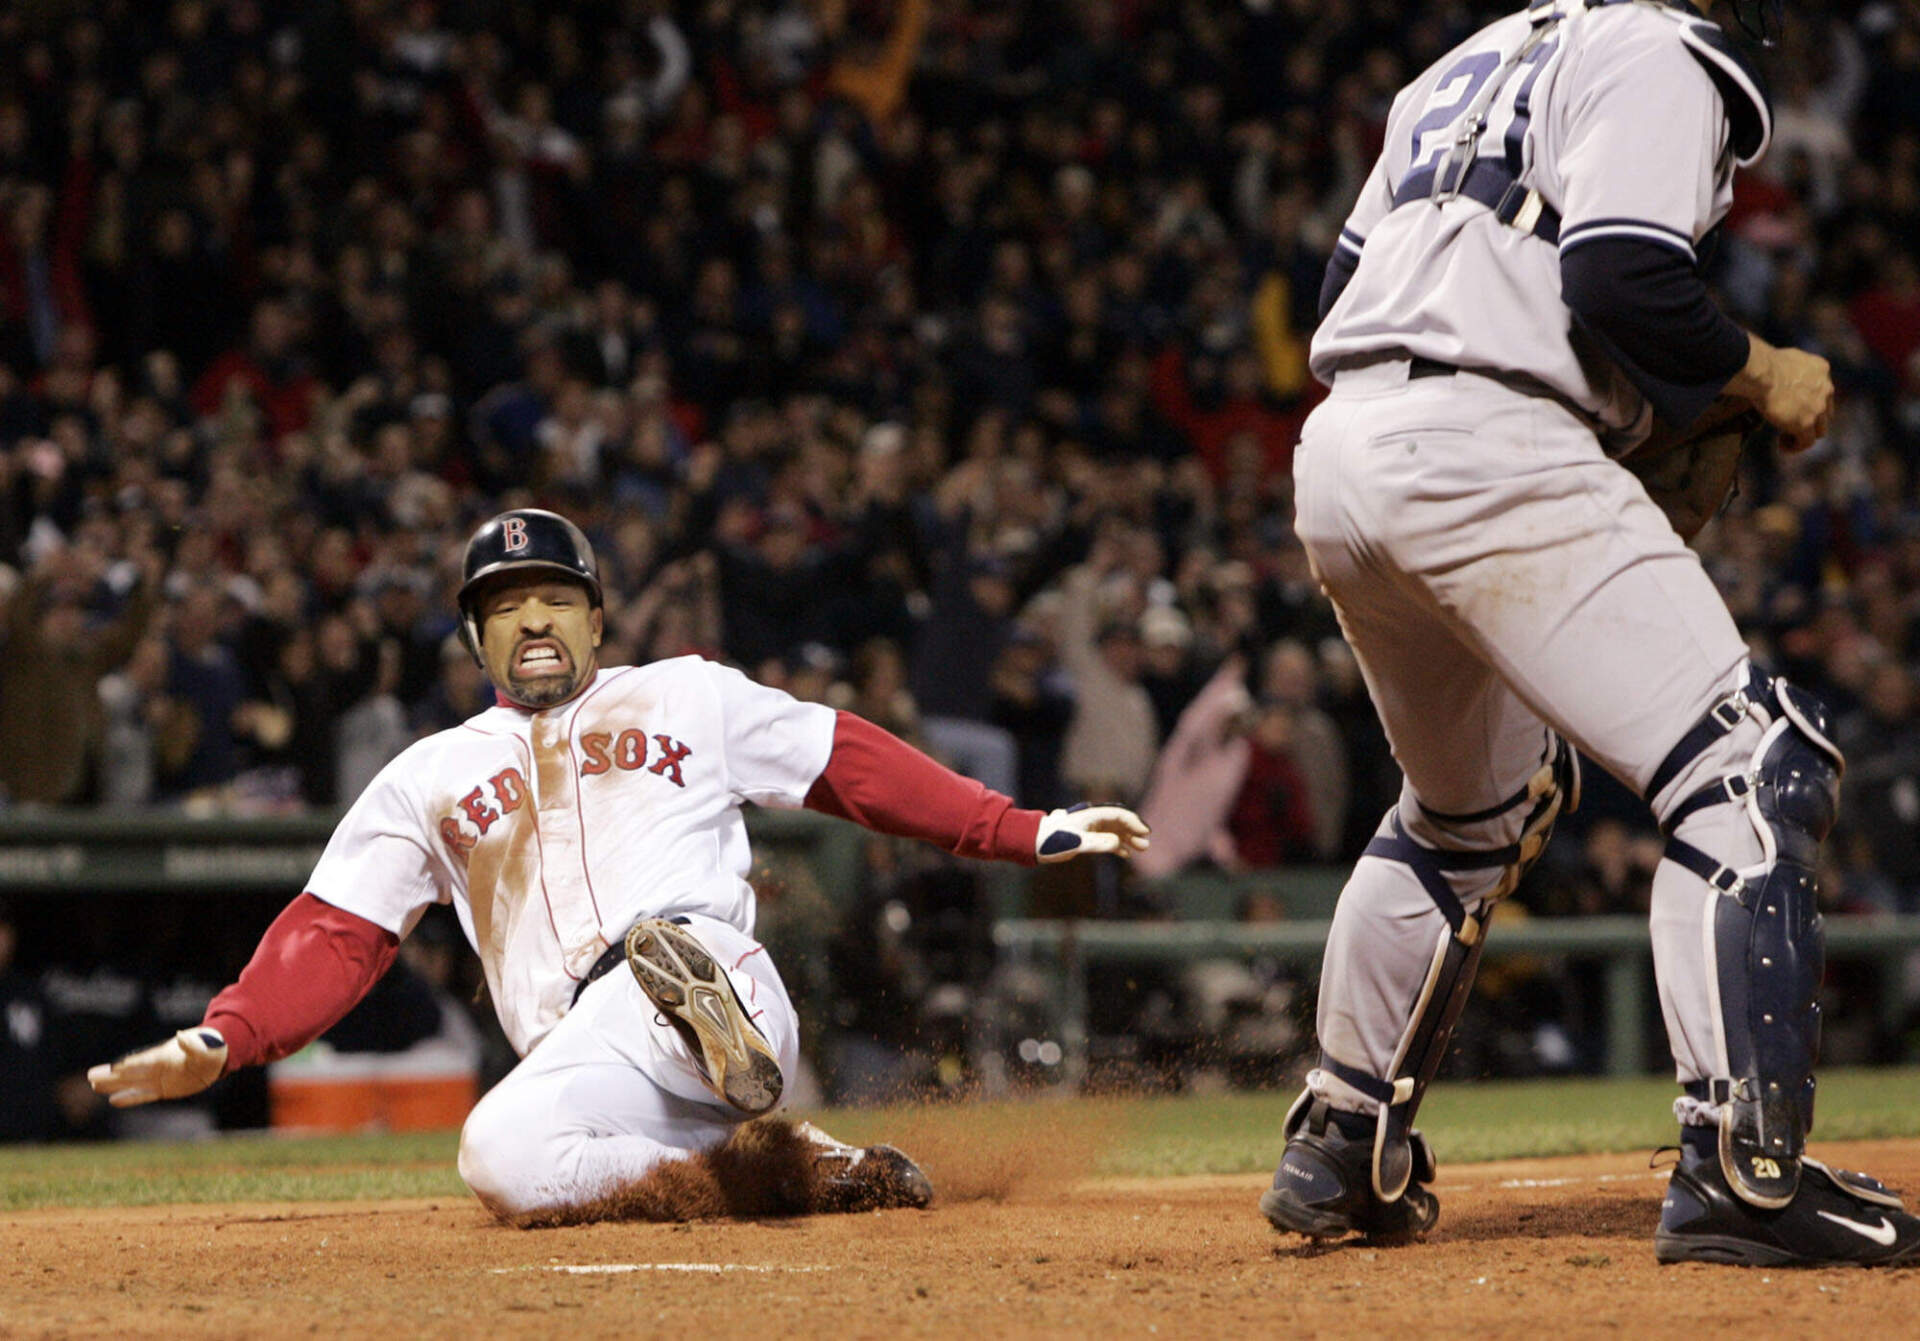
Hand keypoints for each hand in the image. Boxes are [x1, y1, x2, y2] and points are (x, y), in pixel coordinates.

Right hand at [86, 1028, 227, 1106]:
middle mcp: (158, 1067)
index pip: (145, 1061)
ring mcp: (159, 1078)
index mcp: (166, 1056)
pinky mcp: (164, 1089)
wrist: (215, 1057)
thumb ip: (193, 1045)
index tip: (114, 1067)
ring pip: (133, 1083)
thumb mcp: (206, 1048)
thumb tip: (182, 1036)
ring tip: (94, 1086)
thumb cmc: (211, 1049)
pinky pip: (144, 1095)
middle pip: (132, 1072)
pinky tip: (113, 1100)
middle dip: (112, 1075)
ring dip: (115, 1085)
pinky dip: (130, 1098)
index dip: (131, 1065)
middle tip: (90, 1076)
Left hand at [1036, 804, 1150, 862]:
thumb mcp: (1076, 842)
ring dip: (1128, 839)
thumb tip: (1118, 842)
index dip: (1133, 822)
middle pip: (1118, 822)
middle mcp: (1092, 819)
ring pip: (1114, 831)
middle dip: (1133, 831)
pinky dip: (1117, 846)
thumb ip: (1097, 842)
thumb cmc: (1052, 840)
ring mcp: (1090, 828)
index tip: (1145, 832)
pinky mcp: (1086, 838)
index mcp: (1091, 815)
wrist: (1034, 843)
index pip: (1118, 814)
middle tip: (1145, 844)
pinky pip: (1106, 839)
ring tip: (1141, 849)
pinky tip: (1125, 854)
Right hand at [1727, 335, 1832, 452]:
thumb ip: (1789, 366)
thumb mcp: (1783, 358)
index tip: (1794, 407)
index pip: (1824, 389)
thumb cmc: (1763, 362)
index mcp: (1821, 368)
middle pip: (1826, 412)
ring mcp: (1818, 407)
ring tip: (1785, 438)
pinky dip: (1795, 446)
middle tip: (1790, 424)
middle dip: (1811, 419)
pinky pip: (1806, 442)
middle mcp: (1826, 388)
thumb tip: (1771, 368)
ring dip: (1804, 435)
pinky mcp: (1806, 423)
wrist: (1763, 373)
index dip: (1811, 401)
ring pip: (1819, 430)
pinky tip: (1781, 446)